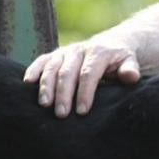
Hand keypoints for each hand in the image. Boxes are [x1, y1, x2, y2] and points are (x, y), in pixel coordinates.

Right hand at [22, 39, 140, 116]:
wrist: (112, 43)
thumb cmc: (120, 61)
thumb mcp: (129, 62)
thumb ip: (130, 69)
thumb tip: (131, 76)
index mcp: (98, 52)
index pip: (88, 73)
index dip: (85, 92)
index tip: (82, 111)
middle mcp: (79, 50)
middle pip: (67, 72)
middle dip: (64, 94)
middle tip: (61, 114)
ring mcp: (65, 52)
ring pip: (52, 67)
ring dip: (46, 86)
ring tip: (44, 105)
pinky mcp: (55, 55)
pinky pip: (41, 61)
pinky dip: (33, 70)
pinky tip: (27, 83)